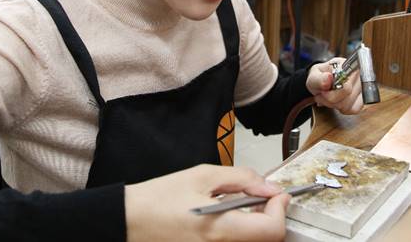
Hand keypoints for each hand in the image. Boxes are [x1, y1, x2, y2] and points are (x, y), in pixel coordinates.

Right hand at [125, 164, 289, 241]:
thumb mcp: (202, 175)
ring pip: (251, 241)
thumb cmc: (159, 198)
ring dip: (256, 223)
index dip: (280, 208)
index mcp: (221, 229)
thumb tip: (267, 185)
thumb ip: (240, 178)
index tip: (276, 192)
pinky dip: (240, 229)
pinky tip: (226, 215)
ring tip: (238, 202)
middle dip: (269, 214)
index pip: (272, 230)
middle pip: (266, 239)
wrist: (130, 220)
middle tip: (259, 195)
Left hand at [305, 58, 362, 114]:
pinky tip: (337, 101)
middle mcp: (359, 75)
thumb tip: (328, 78)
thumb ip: (319, 79)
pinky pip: (354, 110)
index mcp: (347, 66)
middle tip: (323, 94)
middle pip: (347, 98)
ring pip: (350, 106)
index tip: (323, 92)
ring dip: (335, 105)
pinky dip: (343, 108)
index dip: (332, 94)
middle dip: (330, 100)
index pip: (345, 88)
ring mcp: (364, 87)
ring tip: (328, 97)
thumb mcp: (314, 76)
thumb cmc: (320, 77)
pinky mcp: (364, 98)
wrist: (323, 81)